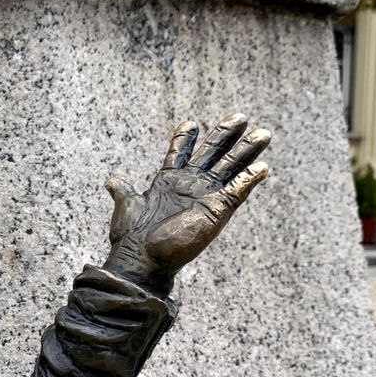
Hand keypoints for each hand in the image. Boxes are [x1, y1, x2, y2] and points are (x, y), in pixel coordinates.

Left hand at [104, 114, 269, 292]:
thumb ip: (123, 190)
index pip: (180, 153)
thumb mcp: (127, 206)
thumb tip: (112, 179)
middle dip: (226, 135)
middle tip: (240, 117)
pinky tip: (261, 167)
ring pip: (230, 168)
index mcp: (169, 182)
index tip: (190, 123)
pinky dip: (249, 180)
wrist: (142, 259)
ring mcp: (206, 197)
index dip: (184, 139)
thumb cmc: (133, 237)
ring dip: (246, 151)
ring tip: (263, 133)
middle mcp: (191, 186)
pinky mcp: (217, 210)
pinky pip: (238, 191)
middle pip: (213, 154)